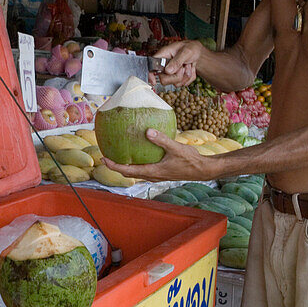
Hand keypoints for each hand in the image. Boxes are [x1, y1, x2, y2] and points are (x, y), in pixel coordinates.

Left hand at [103, 128, 217, 181]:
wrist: (203, 170)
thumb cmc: (190, 160)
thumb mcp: (176, 148)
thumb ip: (161, 139)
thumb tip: (148, 131)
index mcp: (152, 171)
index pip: (128, 171)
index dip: (114, 166)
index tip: (104, 159)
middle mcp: (152, 175)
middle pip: (129, 173)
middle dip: (117, 166)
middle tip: (107, 157)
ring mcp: (157, 175)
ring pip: (137, 173)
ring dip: (126, 166)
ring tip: (119, 155)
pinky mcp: (162, 172)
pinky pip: (145, 169)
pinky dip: (137, 163)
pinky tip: (139, 152)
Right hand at [151, 41, 203, 86]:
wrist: (198, 53)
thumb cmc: (190, 48)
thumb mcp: (186, 51)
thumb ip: (177, 61)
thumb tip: (168, 71)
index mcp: (163, 56)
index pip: (151, 66)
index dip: (150, 75)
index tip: (153, 81)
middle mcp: (165, 66)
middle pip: (163, 79)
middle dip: (177, 75)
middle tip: (183, 66)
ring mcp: (171, 74)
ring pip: (175, 83)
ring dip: (185, 75)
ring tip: (187, 65)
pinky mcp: (177, 78)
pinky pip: (183, 84)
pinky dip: (189, 78)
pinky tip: (189, 69)